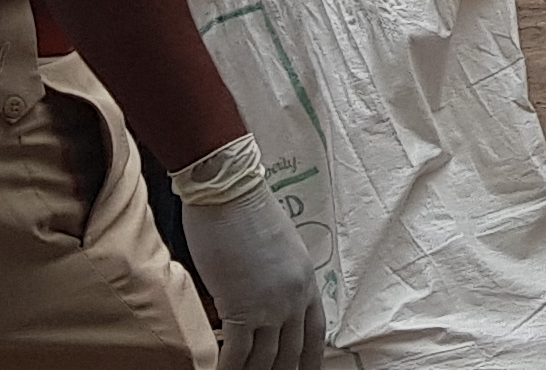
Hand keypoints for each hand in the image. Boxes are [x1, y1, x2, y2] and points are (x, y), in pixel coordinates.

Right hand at [179, 185, 327, 369]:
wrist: (230, 191)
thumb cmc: (246, 211)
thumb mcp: (278, 248)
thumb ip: (277, 278)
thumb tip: (261, 297)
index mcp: (307, 282)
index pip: (315, 332)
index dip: (310, 359)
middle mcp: (295, 298)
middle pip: (293, 352)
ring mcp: (272, 305)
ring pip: (267, 359)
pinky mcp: (243, 307)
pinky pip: (238, 354)